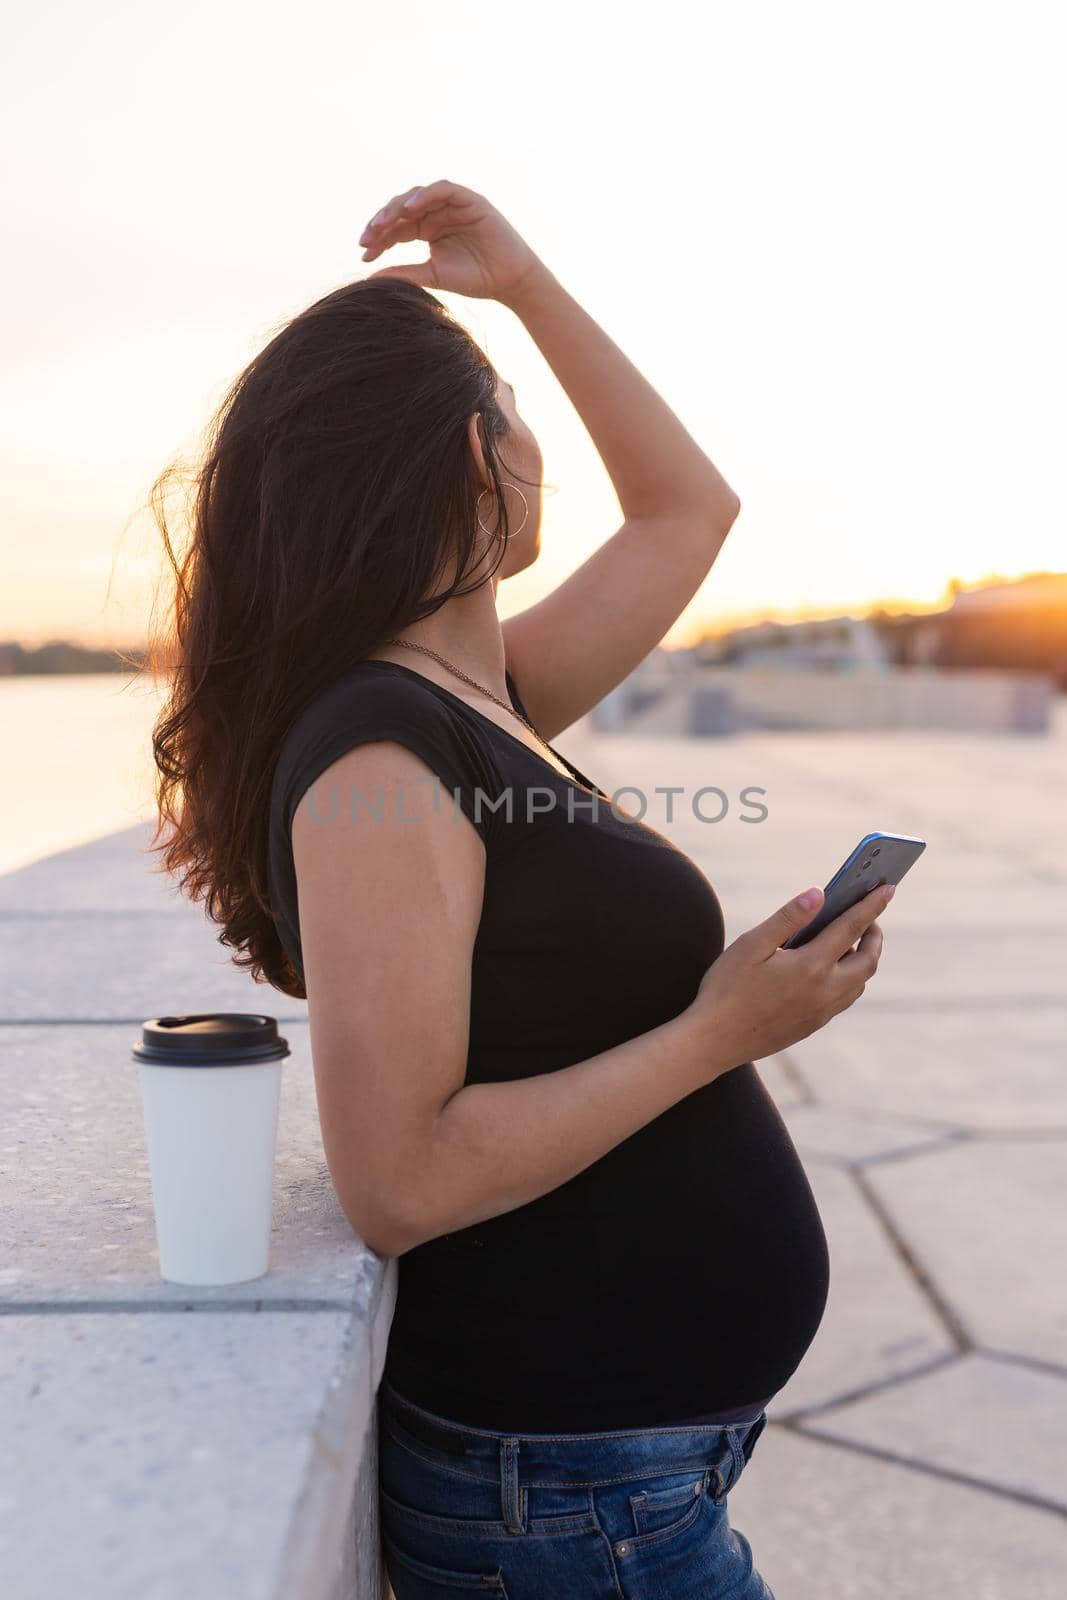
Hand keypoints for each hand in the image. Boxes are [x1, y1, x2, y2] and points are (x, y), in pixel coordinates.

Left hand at [358, 180, 542, 304]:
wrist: (508, 281)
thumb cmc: (474, 279)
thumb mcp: (433, 275)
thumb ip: (405, 273)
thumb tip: (371, 278)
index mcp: (426, 229)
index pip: (396, 229)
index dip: (378, 239)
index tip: (364, 254)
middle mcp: (436, 213)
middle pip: (401, 210)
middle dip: (382, 222)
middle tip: (367, 237)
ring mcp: (452, 204)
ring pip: (418, 196)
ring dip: (399, 206)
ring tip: (382, 222)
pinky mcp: (469, 199)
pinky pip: (443, 189)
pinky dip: (427, 195)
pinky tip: (411, 207)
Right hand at [690, 882, 892, 1073]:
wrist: (714, 1041)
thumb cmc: (727, 989)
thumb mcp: (752, 945)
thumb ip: (788, 918)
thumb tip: (819, 894)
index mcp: (811, 966)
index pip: (852, 927)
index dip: (872, 905)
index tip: (888, 887)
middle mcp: (825, 991)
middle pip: (868, 960)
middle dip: (875, 935)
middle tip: (868, 916)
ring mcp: (821, 1012)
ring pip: (860, 983)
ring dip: (864, 959)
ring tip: (851, 940)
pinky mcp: (813, 1025)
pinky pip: (844, 999)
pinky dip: (850, 979)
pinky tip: (831, 970)